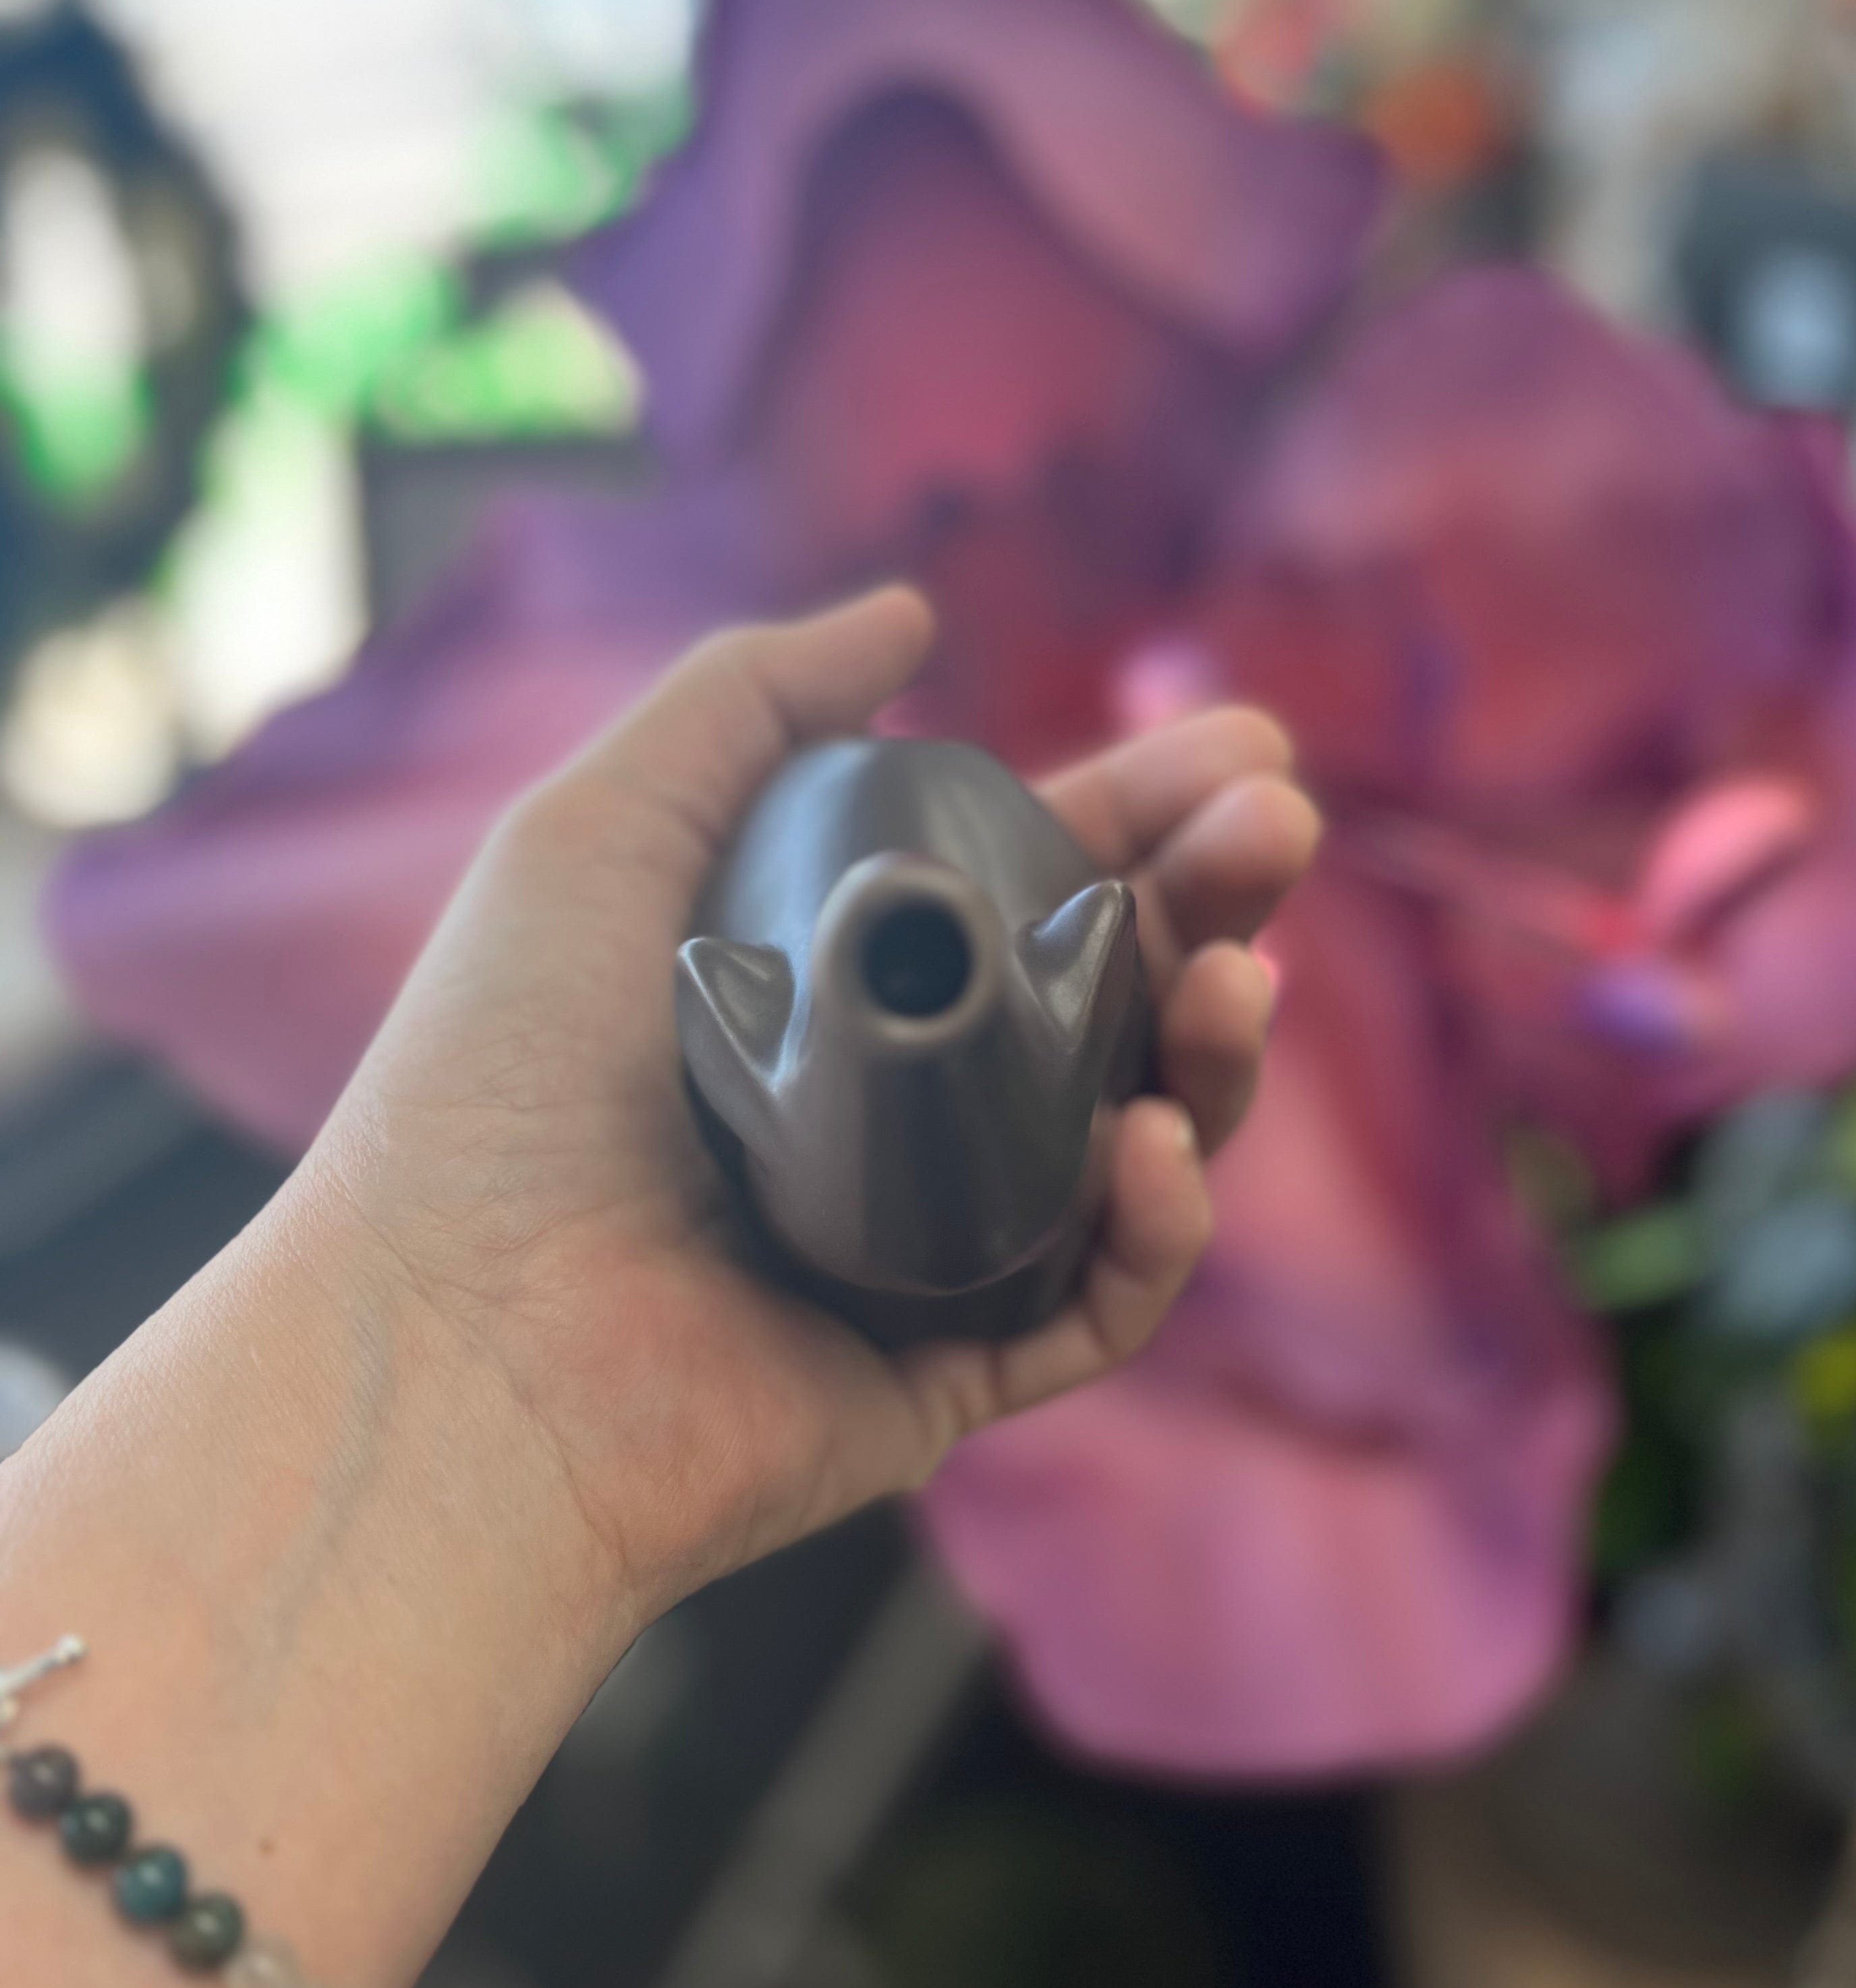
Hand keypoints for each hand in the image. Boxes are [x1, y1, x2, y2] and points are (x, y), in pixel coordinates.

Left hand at [309, 585, 1319, 1636]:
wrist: (447, 1337)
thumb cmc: (494, 1076)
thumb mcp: (603, 827)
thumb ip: (751, 697)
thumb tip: (907, 614)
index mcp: (840, 984)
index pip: (1031, 882)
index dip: (1142, 810)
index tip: (1244, 744)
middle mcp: (901, 1108)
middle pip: (1113, 998)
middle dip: (1214, 902)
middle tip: (1276, 827)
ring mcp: (937, 1247)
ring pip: (1142, 1141)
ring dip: (1216, 1056)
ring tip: (1236, 982)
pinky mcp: (950, 1373)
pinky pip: (1098, 1303)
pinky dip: (1154, 1229)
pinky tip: (1154, 1148)